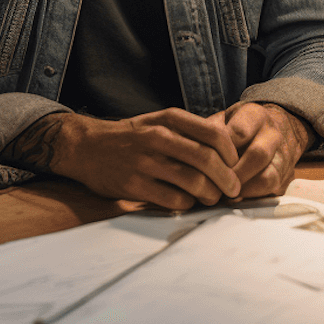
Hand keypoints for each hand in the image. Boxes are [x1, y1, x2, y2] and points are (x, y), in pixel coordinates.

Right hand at [4, 108, 241, 210]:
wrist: (87, 147)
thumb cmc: (131, 137)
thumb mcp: (158, 122)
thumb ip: (187, 132)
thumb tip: (226, 150)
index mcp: (168, 119)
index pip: (213, 134)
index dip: (231, 153)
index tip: (235, 165)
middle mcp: (157, 137)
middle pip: (206, 160)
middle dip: (226, 179)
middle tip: (234, 190)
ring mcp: (145, 162)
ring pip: (192, 182)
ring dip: (210, 195)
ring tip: (213, 199)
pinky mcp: (134, 185)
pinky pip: (173, 200)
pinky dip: (187, 205)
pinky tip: (187, 203)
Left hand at [211, 102, 309, 199]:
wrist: (273, 129)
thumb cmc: (239, 127)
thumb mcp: (224, 119)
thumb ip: (210, 132)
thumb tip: (191, 149)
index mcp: (255, 115)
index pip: (241, 131)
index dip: (223, 148)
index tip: (208, 157)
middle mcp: (273, 134)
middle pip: (258, 155)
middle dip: (234, 173)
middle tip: (216, 181)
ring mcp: (282, 157)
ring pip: (268, 177)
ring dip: (244, 189)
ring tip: (224, 193)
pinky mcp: (285, 177)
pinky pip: (271, 192)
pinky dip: (252, 197)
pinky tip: (236, 197)